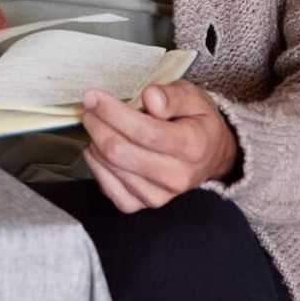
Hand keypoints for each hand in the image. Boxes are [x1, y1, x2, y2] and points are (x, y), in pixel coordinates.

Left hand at [79, 80, 240, 210]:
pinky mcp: (143, 205)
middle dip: (97, 125)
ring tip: (97, 124)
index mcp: (192, 146)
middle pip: (121, 152)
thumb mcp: (193, 97)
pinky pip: (109, 189)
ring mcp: (160, 195)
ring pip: (111, 168)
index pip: (144, 131)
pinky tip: (97, 149)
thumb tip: (150, 98)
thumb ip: (171, 95)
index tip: (94, 96)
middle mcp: (177, 176)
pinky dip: (97, 166)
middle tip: (89, 107)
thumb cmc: (197, 122)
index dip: (112, 112)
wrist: (210, 156)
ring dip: (95, 142)